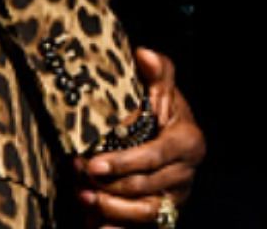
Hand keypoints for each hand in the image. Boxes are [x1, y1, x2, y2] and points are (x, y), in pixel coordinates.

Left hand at [76, 48, 204, 226]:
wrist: (173, 146)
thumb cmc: (164, 117)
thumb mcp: (163, 92)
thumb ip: (158, 73)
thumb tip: (143, 54)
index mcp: (188, 142)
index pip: (156, 156)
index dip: (124, 162)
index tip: (93, 164)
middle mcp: (185, 173)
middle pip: (145, 185)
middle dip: (109, 183)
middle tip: (78, 176)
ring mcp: (174, 197)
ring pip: (143, 211)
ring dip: (110, 207)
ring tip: (83, 197)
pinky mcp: (161, 215)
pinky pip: (139, 228)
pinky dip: (116, 228)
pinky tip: (95, 225)